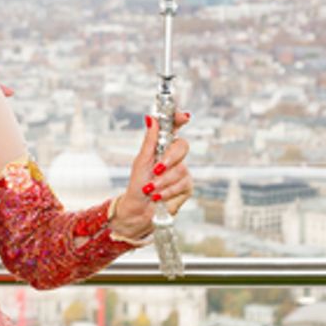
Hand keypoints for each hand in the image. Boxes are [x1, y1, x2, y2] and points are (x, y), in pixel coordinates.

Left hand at [110, 111, 192, 240]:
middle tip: (157, 169)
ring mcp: (182, 171)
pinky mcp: (187, 187)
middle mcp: (174, 157)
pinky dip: (167, 191)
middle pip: (182, 146)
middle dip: (169, 159)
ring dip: (163, 181)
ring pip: (181, 169)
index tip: (184, 117)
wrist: (139, 209)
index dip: (179, 119)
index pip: (173, 128)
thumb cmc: (138, 184)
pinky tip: (158, 196)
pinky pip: (183, 184)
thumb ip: (149, 140)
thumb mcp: (141, 160)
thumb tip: (150, 118)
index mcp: (162, 146)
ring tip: (151, 189)